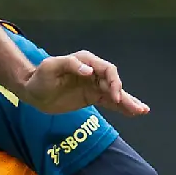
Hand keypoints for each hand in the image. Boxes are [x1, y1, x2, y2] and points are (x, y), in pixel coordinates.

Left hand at [23, 51, 149, 115]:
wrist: (33, 92)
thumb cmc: (40, 77)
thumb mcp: (50, 67)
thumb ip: (69, 64)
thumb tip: (89, 71)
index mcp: (85, 61)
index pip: (106, 70)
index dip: (113, 81)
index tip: (113, 96)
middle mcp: (93, 72)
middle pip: (114, 82)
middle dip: (125, 95)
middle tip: (137, 108)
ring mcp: (93, 85)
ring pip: (115, 93)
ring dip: (128, 102)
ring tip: (142, 111)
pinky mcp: (92, 97)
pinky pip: (109, 102)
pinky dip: (121, 107)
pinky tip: (133, 113)